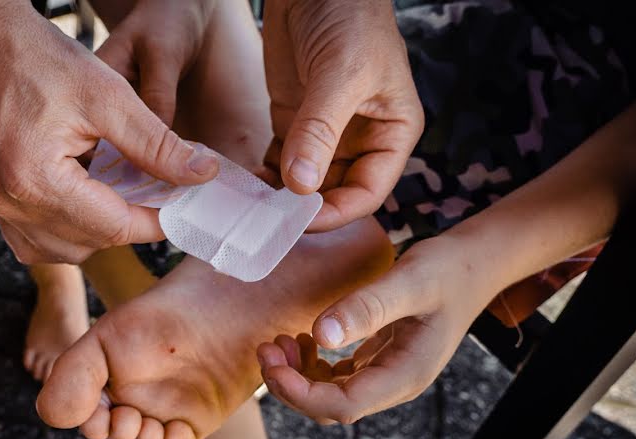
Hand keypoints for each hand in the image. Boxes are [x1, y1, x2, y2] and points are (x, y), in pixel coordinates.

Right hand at [0, 2, 218, 263]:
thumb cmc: (40, 59)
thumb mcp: (109, 96)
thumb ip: (157, 144)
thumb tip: (202, 174)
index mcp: (36, 180)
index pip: (114, 227)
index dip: (156, 221)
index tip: (182, 205)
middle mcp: (10, 203)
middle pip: (91, 244)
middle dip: (129, 224)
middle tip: (155, 194)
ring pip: (64, 251)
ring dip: (98, 232)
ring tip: (119, 194)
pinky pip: (36, 241)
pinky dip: (67, 231)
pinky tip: (86, 201)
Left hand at [256, 237, 494, 423]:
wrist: (475, 264)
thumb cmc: (448, 270)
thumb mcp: (409, 281)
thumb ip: (367, 308)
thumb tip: (321, 336)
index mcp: (405, 375)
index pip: (343, 405)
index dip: (300, 393)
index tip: (271, 364)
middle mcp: (396, 385)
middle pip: (331, 409)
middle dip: (292, 385)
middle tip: (266, 348)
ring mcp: (388, 377)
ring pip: (331, 397)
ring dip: (298, 377)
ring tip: (277, 341)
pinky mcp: (380, 363)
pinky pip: (338, 380)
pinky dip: (313, 367)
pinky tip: (302, 340)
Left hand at [262, 0, 423, 230]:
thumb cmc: (350, 16)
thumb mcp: (340, 73)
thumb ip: (320, 129)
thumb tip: (302, 185)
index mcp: (392, 134)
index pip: (368, 192)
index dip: (336, 213)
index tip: (299, 222)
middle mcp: (362, 141)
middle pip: (334, 194)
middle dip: (304, 210)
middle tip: (266, 221)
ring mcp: (325, 135)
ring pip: (305, 184)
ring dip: (280, 198)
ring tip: (250, 208)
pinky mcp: (294, 124)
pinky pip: (280, 163)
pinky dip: (264, 177)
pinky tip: (243, 186)